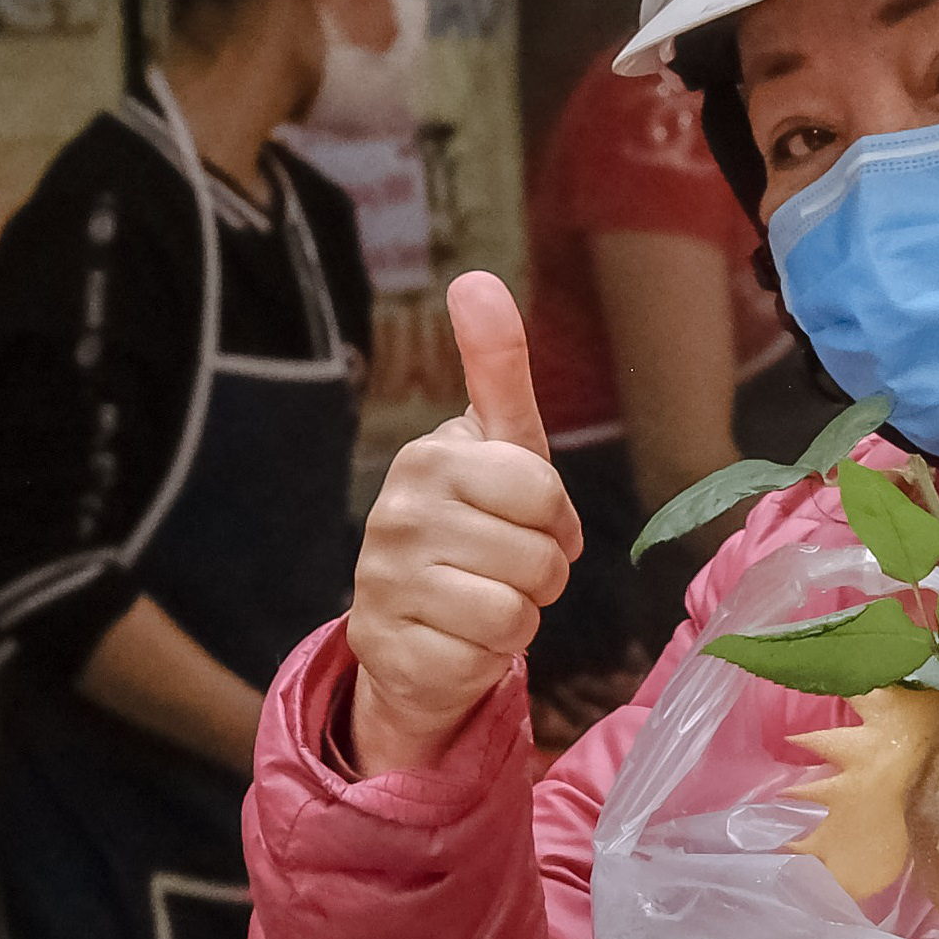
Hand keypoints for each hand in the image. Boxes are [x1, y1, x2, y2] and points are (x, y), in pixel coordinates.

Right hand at [348, 271, 584, 775]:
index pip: (542, 490)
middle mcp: (396, 514)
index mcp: (429, 457)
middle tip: (502, 571)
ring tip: (481, 604)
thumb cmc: (475, 528)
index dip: (554, 519)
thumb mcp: (498, 447)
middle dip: (539, 575)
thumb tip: (476, 278)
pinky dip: (485, 660)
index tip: (524, 521)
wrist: (414, 629)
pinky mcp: (387, 649)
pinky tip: (455, 641)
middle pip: (538, 557)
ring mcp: (384, 584)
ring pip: (515, 612)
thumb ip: (497, 367)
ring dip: (517, 618)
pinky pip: (484, 660)